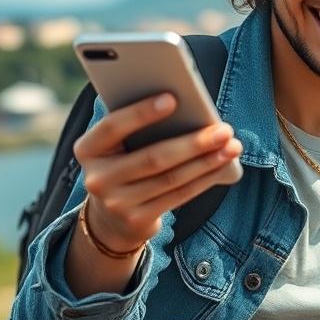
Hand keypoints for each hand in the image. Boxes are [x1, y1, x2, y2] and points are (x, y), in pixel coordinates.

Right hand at [72, 93, 242, 253]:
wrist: (110, 218)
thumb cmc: (124, 163)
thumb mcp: (119, 146)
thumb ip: (138, 127)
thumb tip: (188, 108)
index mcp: (87, 149)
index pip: (113, 127)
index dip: (141, 113)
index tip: (173, 98)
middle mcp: (97, 178)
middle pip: (153, 157)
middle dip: (193, 142)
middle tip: (224, 129)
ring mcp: (116, 203)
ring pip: (171, 178)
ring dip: (207, 161)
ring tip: (232, 146)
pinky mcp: (137, 221)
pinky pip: (179, 195)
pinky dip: (204, 179)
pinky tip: (222, 166)